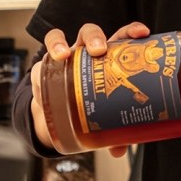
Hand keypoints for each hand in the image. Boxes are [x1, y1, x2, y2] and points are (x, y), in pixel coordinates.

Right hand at [30, 20, 149, 156]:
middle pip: (89, 33)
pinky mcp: (42, 69)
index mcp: (106, 57)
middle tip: (99, 50)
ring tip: (64, 55)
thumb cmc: (88, 105)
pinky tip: (44, 77)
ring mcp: (62, 58)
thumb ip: (114, 131)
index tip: (142, 33)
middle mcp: (83, 52)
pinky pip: (39, 63)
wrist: (59, 114)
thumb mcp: (103, 116)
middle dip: (95, 37)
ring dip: (60, 43)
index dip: (131, 31)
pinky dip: (40, 71)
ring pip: (58, 37)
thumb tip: (119, 149)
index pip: (120, 36)